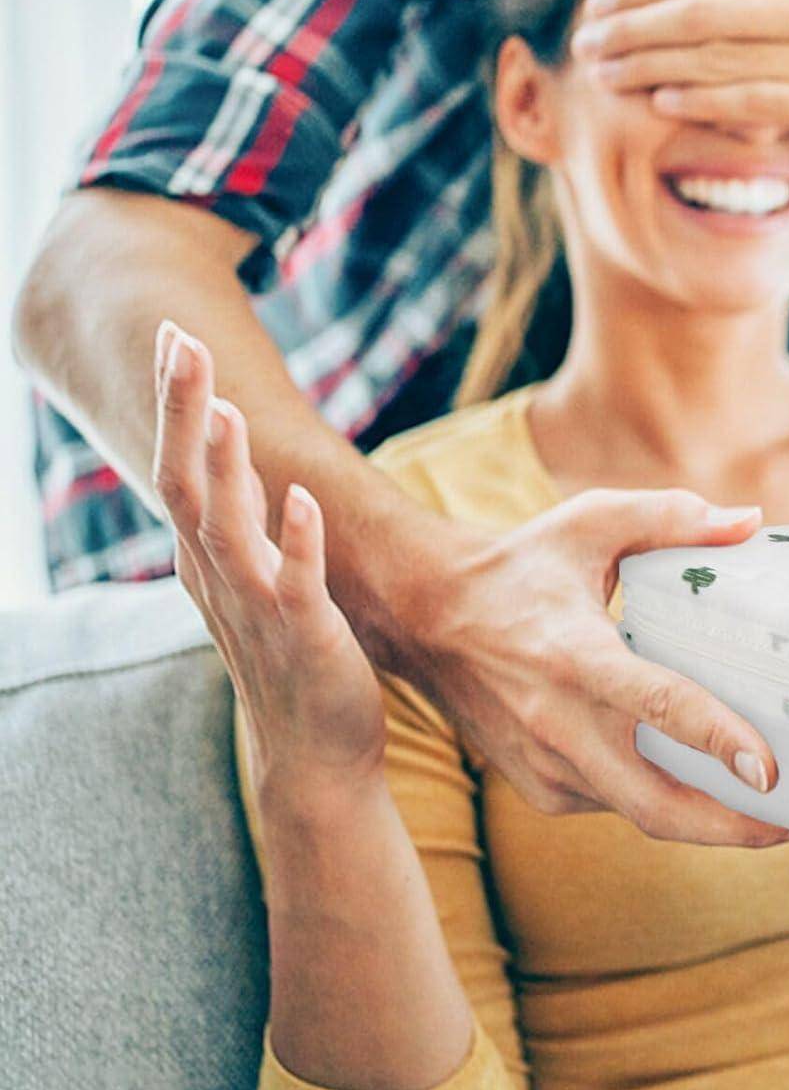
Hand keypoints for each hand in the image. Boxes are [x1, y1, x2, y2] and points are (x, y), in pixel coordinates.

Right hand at [151, 323, 387, 801]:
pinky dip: (294, 539)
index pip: (180, 465)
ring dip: (226, 467)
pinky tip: (298, 495)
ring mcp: (257, 608)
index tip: (176, 332)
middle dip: (183, 411)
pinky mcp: (304, 637)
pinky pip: (295, 583)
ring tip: (223, 406)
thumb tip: (235, 455)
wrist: (311, 756)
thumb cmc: (287, 657)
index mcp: (208, 558)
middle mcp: (219, 577)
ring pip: (228, 528)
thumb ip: (242, 518)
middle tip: (181, 339)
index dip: (176, 402)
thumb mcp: (255, 576)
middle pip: (188, 481)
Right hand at [390, 487, 788, 848]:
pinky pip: (615, 803)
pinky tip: (704, 786)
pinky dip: (661, 800)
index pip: (657, 706)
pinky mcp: (540, 788)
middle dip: (730, 828)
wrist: (424, 616)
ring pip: (640, 813)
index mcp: (576, 655)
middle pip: (655, 805)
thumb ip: (672, 517)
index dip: (718, 740)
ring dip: (705, 821)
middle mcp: (558, 723)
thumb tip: (751, 523)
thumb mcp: (592, 522)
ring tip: (769, 813)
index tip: (769, 770)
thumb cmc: (521, 565)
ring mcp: (546, 766)